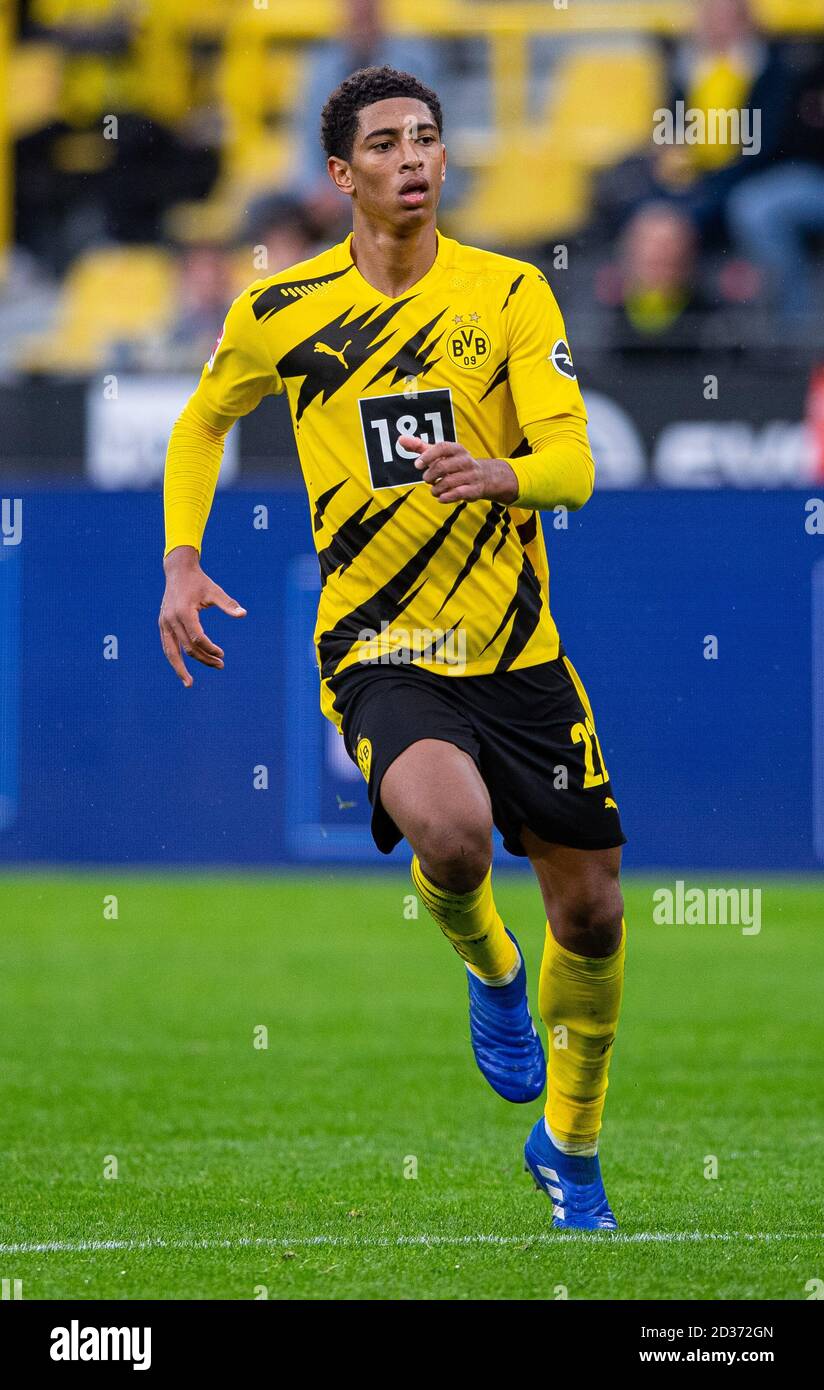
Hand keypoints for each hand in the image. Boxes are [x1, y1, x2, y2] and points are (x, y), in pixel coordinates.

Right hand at [158, 546, 246, 686]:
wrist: (178, 571)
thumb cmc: (199, 581)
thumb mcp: (215, 591)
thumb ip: (228, 604)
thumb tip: (243, 614)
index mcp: (184, 612)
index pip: (198, 638)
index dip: (210, 649)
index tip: (221, 654)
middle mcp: (171, 620)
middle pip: (187, 648)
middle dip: (204, 659)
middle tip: (220, 665)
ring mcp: (164, 623)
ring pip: (171, 652)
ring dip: (180, 669)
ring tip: (189, 684)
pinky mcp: (162, 624)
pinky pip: (167, 646)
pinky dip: (174, 659)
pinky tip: (182, 670)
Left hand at [398, 437, 518, 504]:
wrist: (483, 477)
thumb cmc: (454, 464)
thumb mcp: (439, 454)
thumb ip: (420, 447)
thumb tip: (400, 439)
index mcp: (457, 449)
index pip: (442, 447)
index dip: (428, 456)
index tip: (417, 464)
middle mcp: (466, 460)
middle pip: (443, 467)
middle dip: (430, 476)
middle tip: (427, 479)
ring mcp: (471, 475)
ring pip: (449, 482)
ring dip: (436, 489)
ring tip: (434, 490)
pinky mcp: (474, 490)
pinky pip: (458, 494)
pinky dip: (446, 497)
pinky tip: (440, 498)